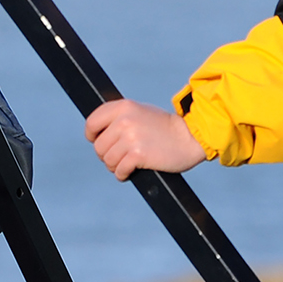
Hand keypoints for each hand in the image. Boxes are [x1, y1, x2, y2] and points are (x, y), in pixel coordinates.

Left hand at [84, 98, 205, 180]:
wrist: (191, 137)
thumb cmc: (166, 127)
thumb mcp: (140, 112)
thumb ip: (120, 117)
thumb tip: (98, 131)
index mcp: (123, 107)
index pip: (92, 122)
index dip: (92, 136)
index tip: (98, 141)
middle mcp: (124, 120)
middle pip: (98, 146)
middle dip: (107, 155)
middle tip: (121, 156)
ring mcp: (131, 137)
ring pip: (107, 160)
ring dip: (116, 166)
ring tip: (128, 163)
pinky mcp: (138, 154)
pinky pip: (119, 170)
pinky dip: (123, 174)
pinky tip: (131, 172)